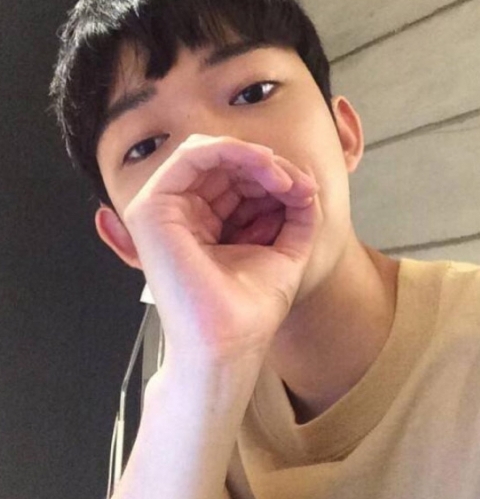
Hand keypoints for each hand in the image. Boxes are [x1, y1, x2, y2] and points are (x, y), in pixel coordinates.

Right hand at [124, 134, 319, 363]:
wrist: (229, 346)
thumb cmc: (250, 310)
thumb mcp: (286, 249)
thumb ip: (296, 211)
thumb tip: (306, 180)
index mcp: (207, 225)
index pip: (236, 180)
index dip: (274, 177)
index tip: (307, 191)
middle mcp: (183, 215)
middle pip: (225, 165)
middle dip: (268, 167)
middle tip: (299, 184)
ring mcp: (164, 211)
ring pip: (210, 153)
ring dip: (255, 158)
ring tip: (286, 179)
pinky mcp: (152, 208)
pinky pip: (192, 155)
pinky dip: (233, 152)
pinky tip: (266, 167)